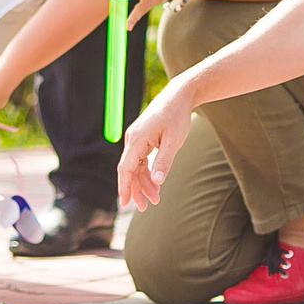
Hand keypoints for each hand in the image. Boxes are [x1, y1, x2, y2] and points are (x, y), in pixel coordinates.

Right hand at [116, 82, 198, 211]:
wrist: (179, 95)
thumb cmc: (177, 116)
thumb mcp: (173, 141)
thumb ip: (163, 161)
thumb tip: (157, 182)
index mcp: (136, 139)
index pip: (125, 168)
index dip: (124, 186)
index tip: (125, 203)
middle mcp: (133, 139)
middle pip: (129, 170)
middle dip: (136, 189)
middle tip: (145, 207)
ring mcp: (137, 139)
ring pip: (136, 166)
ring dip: (143, 182)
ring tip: (155, 199)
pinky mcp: (143, 138)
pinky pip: (141, 160)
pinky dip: (147, 172)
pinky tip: (155, 184)